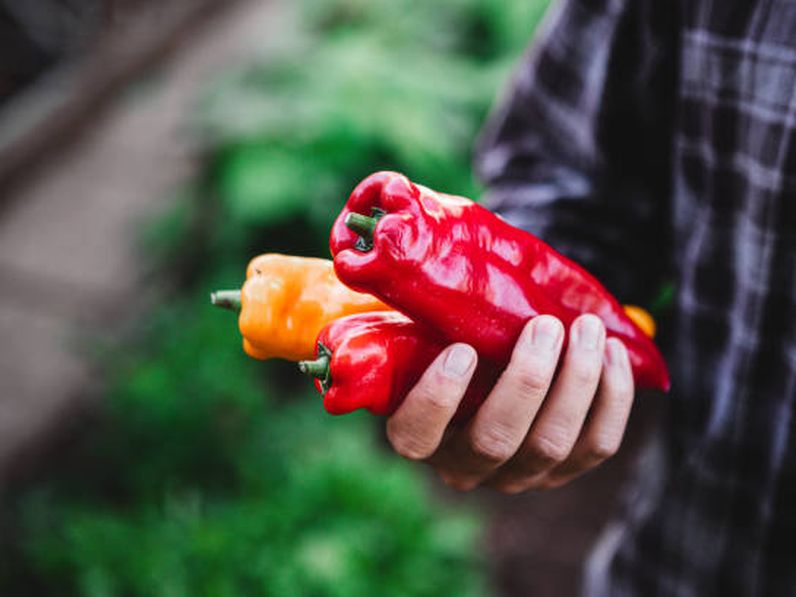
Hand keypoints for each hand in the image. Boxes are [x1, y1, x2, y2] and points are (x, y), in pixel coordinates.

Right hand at [385, 314, 633, 492]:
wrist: (492, 363)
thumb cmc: (449, 340)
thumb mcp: (421, 330)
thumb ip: (417, 316)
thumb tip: (410, 262)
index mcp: (421, 434)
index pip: (416, 436)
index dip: (438, 399)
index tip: (462, 349)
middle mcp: (465, 465)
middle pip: (495, 441)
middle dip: (527, 380)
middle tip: (546, 326)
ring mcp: (517, 473)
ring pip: (551, 445)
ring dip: (576, 383)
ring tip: (587, 328)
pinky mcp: (564, 468)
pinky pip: (596, 445)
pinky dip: (611, 398)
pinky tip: (613, 351)